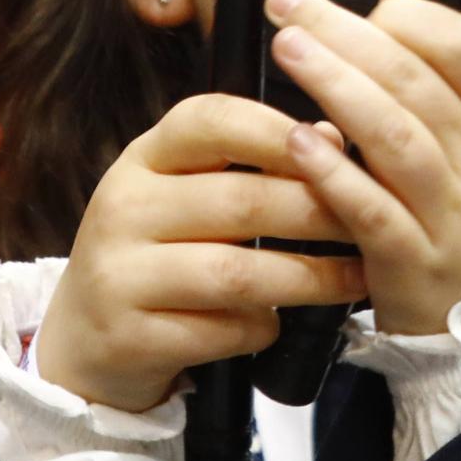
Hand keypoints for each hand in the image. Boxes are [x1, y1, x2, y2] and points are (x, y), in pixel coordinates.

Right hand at [39, 94, 364, 411]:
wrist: (86, 340)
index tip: (337, 144)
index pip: (210, 120)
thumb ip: (252, 164)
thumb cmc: (160, 253)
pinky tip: (281, 324)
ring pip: (237, 272)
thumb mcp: (188, 194)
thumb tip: (333, 135)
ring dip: (310, 278)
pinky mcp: (129, 337)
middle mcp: (123, 207)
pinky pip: (220, 331)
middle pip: (241, 200)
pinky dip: (262, 328)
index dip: (278, 128)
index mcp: (144, 158)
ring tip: (357, 278)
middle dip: (320, 212)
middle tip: (374, 222)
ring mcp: (119, 274)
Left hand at [265, 0, 460, 335]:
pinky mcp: (416, 263)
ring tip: (288, 50)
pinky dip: (335, 175)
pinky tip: (296, 142)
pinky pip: (373, 212)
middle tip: (288, 6)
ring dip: (337, 87)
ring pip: (396, 138)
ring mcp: (453, 215)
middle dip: (347, 34)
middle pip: (417, 83)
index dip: (409, 17)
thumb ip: (438, 71)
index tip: (356, 6)